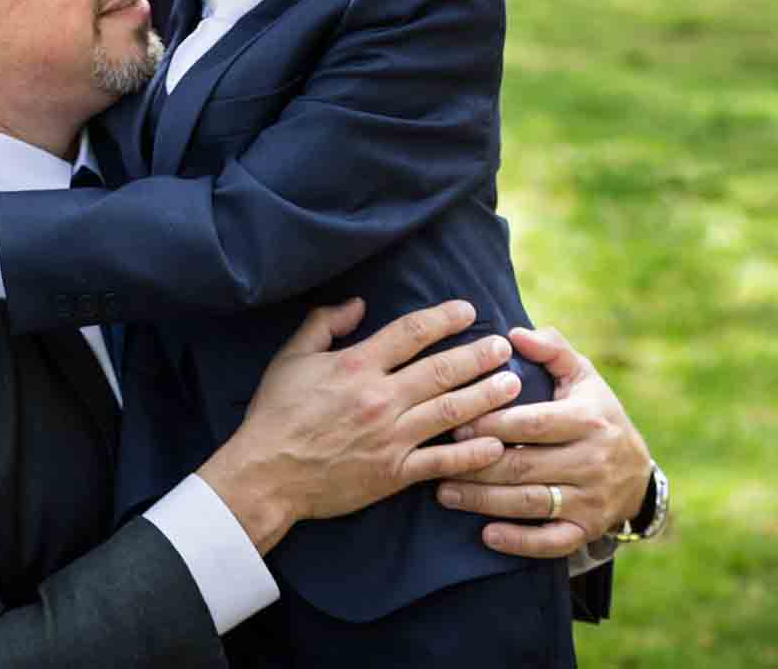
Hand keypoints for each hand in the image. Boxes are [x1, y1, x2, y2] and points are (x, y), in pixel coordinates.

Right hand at [197, 299, 522, 554]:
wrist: (265, 475)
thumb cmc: (275, 414)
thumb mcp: (291, 358)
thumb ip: (323, 324)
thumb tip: (357, 303)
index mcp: (356, 365)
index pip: (411, 332)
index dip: (443, 318)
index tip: (469, 311)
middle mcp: (379, 398)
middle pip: (441, 370)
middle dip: (478, 356)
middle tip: (503, 348)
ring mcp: (390, 437)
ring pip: (450, 412)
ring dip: (486, 396)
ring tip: (512, 385)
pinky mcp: (393, 474)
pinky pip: (441, 461)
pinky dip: (471, 454)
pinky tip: (496, 443)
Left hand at [436, 327, 651, 558]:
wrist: (638, 472)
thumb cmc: (596, 413)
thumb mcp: (583, 376)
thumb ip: (551, 350)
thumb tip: (514, 334)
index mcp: (588, 420)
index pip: (533, 423)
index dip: (492, 424)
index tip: (456, 422)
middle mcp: (592, 461)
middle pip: (524, 465)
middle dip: (477, 464)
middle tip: (436, 459)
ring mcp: (591, 500)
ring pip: (530, 503)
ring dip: (484, 501)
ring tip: (444, 493)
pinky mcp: (587, 531)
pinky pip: (551, 542)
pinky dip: (519, 541)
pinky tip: (486, 535)